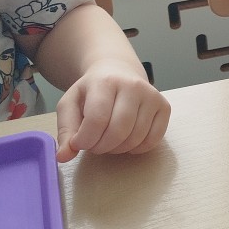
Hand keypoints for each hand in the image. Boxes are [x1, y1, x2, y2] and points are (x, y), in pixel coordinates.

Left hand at [55, 60, 170, 162]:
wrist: (118, 71)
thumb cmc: (92, 91)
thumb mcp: (70, 104)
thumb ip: (66, 130)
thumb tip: (63, 156)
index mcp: (105, 81)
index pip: (97, 119)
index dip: (86, 139)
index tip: (79, 143)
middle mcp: (133, 86)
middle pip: (118, 131)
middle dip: (102, 147)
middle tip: (94, 144)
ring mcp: (152, 96)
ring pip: (136, 138)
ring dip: (118, 149)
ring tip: (108, 140)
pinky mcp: (164, 106)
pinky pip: (153, 139)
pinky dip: (138, 148)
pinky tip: (127, 141)